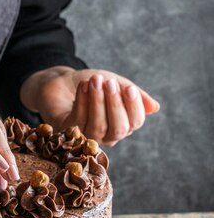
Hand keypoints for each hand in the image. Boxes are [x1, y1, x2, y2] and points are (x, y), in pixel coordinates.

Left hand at [20, 66, 159, 145]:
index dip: (133, 107)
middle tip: (109, 83)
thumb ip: (133, 94)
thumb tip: (155, 108)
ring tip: (95, 80)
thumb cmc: (92, 84)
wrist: (63, 82)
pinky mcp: (69, 133)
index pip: (134, 123)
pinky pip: (78, 121)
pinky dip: (82, 102)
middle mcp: (107, 136)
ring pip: (97, 127)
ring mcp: (87, 137)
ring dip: (97, 102)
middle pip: (118, 129)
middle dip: (114, 105)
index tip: (129, 89)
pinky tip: (83, 86)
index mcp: (122, 124)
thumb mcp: (114, 83)